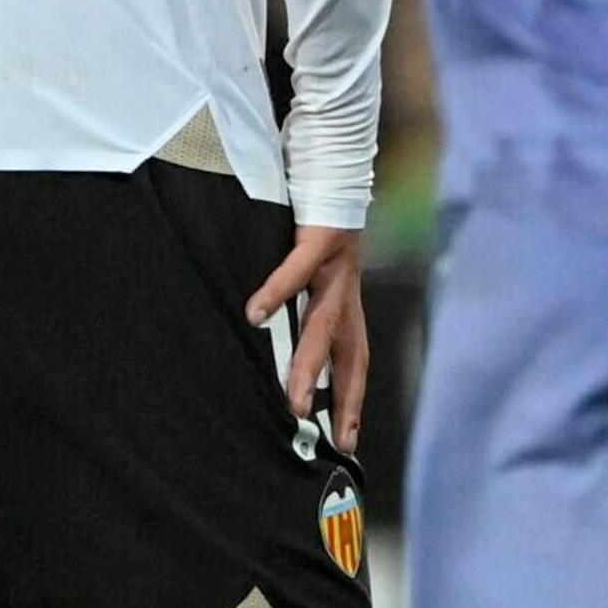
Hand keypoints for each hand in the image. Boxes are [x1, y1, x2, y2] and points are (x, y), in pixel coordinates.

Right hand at [248, 224, 371, 447]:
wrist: (331, 166)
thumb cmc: (313, 225)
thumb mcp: (311, 275)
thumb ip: (299, 309)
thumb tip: (272, 341)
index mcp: (346, 305)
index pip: (354, 362)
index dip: (352, 400)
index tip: (349, 441)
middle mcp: (348, 292)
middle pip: (350, 355)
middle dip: (343, 399)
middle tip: (335, 439)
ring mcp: (338, 267)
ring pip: (325, 325)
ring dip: (308, 365)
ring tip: (293, 402)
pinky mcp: (321, 239)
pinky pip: (296, 271)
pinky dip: (276, 292)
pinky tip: (254, 314)